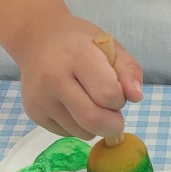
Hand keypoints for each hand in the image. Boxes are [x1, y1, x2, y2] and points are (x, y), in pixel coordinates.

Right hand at [16, 13, 143, 138]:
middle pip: (92, 120)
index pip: (107, 93)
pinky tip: (73, 105)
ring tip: (90, 103)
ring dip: (95, 126)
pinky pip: (66, 133)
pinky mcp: (34, 113)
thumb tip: (136, 97)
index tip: (118, 93)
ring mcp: (40, 98)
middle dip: (112, 125)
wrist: (37, 39)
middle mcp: (53, 77)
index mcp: (77, 55)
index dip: (119, 99)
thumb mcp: (110, 46)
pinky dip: (78, 126)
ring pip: (81, 132)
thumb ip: (129, 70)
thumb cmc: (79, 42)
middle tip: (115, 118)